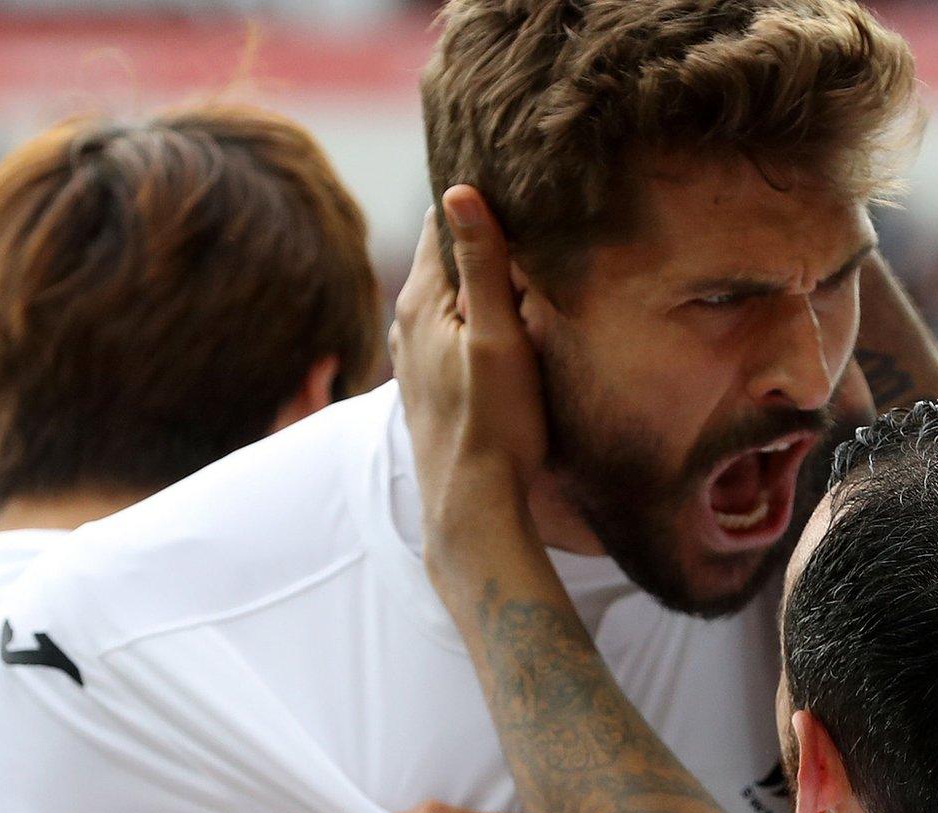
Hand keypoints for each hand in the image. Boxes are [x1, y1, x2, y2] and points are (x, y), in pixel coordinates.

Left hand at [391, 186, 548, 555]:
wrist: (472, 506)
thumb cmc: (494, 425)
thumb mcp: (497, 338)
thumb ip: (481, 265)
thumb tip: (460, 189)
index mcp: (420, 300)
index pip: (442, 218)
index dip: (476, 197)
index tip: (516, 180)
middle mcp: (405, 321)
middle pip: (446, 254)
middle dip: (482, 234)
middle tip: (532, 211)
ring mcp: (413, 354)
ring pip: (449, 293)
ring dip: (480, 278)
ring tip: (525, 261)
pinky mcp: (429, 381)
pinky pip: (451, 326)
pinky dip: (475, 312)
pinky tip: (504, 320)